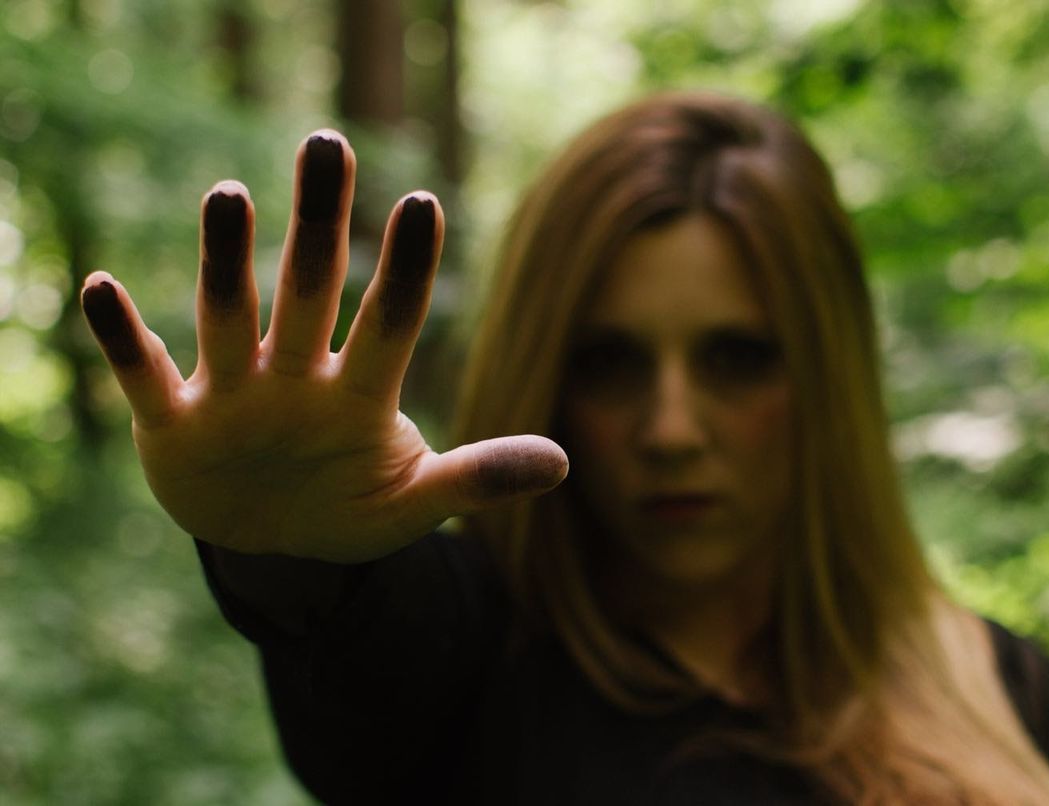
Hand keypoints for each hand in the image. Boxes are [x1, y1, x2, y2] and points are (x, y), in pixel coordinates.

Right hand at [80, 130, 566, 562]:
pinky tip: (102, 289)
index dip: (405, 269)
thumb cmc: (350, 510)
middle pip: (309, 288)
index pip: (389, 320)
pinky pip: (142, 372)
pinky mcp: (173, 424)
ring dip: (227, 261)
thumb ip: (476, 479)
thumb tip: (562, 462)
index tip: (422, 203)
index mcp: (360, 395)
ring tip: (231, 194)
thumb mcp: (414, 505)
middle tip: (328, 144)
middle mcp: (297, 377)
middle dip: (320, 223)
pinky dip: (120, 337)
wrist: (275, 548)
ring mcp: (234, 395)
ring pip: (228, 316)